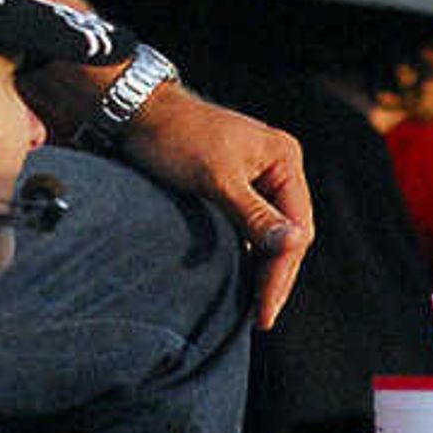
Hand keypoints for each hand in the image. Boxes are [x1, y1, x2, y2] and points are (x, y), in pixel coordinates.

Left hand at [114, 82, 312, 326]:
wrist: (136, 113)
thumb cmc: (175, 139)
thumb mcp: (216, 179)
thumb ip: (255, 215)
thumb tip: (295, 244)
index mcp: (284, 159)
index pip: (297, 229)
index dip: (281, 273)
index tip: (264, 311)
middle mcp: (278, 167)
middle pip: (288, 234)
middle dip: (275, 276)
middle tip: (261, 318)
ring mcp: (258, 177)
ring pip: (269, 234)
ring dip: (262, 269)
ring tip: (253, 308)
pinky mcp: (235, 186)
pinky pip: (250, 227)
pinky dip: (246, 254)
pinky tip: (239, 279)